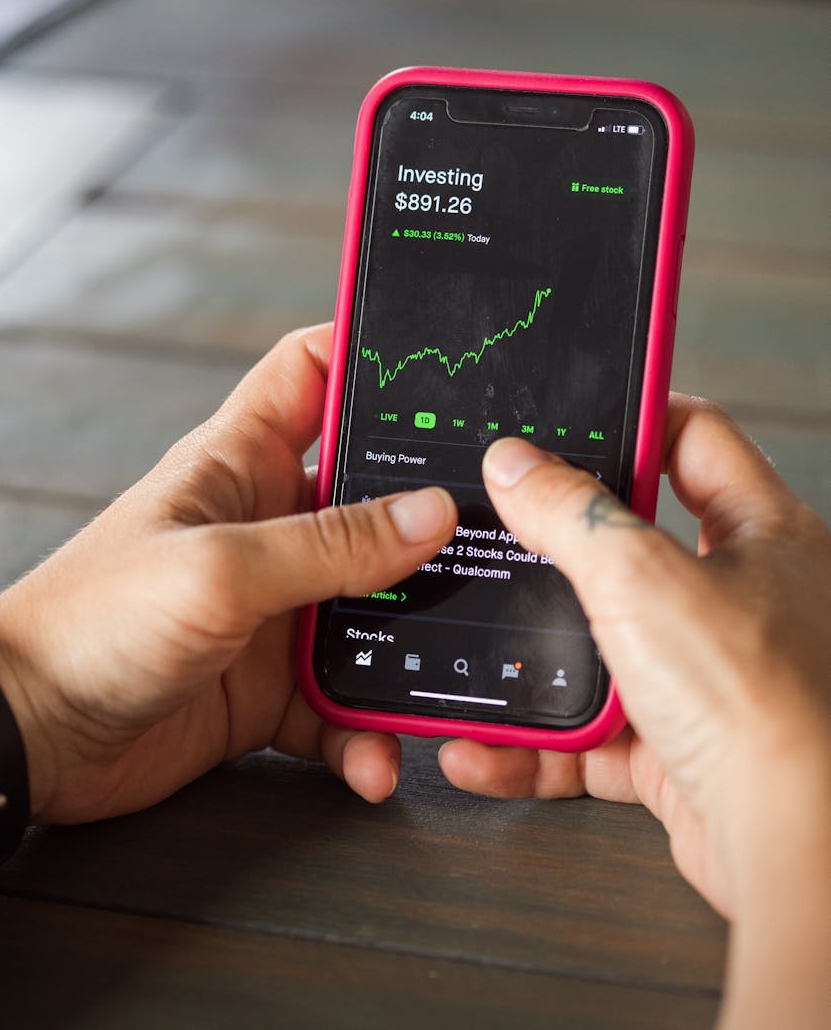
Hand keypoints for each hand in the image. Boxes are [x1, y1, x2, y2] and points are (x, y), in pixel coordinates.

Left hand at [0, 324, 455, 823]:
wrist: (30, 737)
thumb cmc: (90, 623)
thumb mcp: (219, 568)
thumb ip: (329, 544)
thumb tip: (429, 514)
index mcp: (240, 462)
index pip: (313, 373)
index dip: (368, 353)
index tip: (443, 362)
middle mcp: (267, 526)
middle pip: (371, 495)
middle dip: (428, 512)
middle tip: (492, 529)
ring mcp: (274, 605)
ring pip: (373, 606)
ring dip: (411, 640)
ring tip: (451, 664)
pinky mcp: (273, 682)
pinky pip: (343, 700)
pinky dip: (365, 732)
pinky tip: (375, 757)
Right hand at [438, 398, 830, 1027]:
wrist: (790, 846)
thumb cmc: (760, 703)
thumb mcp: (641, 577)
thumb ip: (572, 512)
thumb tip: (518, 464)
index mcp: (762, 532)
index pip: (694, 440)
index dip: (632, 420)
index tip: (566, 418)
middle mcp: (742, 598)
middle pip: (633, 544)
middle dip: (562, 549)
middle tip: (504, 528)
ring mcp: (707, 674)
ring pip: (603, 645)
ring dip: (533, 655)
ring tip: (476, 642)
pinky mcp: (677, 745)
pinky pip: (589, 733)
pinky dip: (536, 743)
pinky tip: (487, 742)